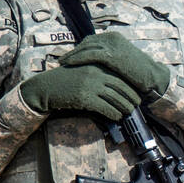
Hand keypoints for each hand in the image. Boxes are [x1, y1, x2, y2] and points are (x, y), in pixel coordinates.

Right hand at [20, 63, 141, 120]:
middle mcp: (95, 73)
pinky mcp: (84, 97)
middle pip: (121, 87)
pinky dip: (113, 113)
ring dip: (124, 107)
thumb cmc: (65, 80)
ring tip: (129, 112)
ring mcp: (90, 85)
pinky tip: (117, 117)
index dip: (131, 87)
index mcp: (96, 65)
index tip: (138, 94)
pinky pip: (105, 107)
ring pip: (115, 98)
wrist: (45, 87)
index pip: (120, 76)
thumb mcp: (84, 71)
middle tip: (137, 105)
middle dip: (131, 97)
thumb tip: (117, 85)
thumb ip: (99, 74)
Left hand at [59, 31, 171, 98]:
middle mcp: (112, 37)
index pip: (92, 40)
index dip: (79, 48)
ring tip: (62, 63)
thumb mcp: (123, 61)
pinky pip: (88, 54)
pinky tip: (68, 64)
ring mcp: (112, 44)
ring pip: (85, 47)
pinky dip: (77, 59)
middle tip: (62, 60)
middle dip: (73, 51)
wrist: (153, 78)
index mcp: (115, 37)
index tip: (70, 57)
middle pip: (86, 42)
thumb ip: (110, 57)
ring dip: (72, 55)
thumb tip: (97, 63)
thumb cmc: (140, 73)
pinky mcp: (111, 53)